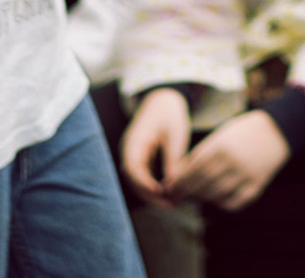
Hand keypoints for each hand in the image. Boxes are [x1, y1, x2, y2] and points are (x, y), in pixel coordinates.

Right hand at [121, 86, 195, 201]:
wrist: (163, 100)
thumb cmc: (169, 114)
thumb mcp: (175, 135)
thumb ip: (173, 159)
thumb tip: (173, 186)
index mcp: (134, 141)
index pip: (132, 168)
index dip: (145, 184)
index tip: (163, 194)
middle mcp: (129, 151)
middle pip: (133, 179)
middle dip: (150, 195)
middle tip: (172, 205)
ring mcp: (133, 155)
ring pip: (137, 181)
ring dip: (152, 194)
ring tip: (173, 203)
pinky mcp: (140, 159)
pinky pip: (143, 177)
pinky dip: (154, 187)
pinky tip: (170, 194)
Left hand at [169, 109, 292, 210]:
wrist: (276, 131)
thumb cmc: (241, 132)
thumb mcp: (219, 137)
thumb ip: (199, 155)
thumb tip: (177, 175)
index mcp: (221, 146)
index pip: (193, 171)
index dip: (179, 182)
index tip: (169, 188)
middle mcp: (233, 162)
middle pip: (202, 185)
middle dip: (186, 192)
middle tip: (176, 196)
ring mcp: (246, 176)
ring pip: (216, 196)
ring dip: (201, 199)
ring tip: (192, 197)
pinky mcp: (256, 187)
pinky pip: (233, 203)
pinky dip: (220, 204)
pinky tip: (214, 199)